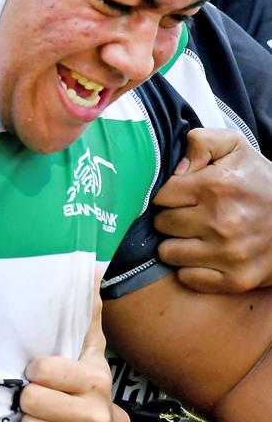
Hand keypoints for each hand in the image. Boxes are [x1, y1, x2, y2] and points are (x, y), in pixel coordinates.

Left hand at [19, 277, 130, 421]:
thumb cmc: (87, 392)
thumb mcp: (90, 353)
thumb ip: (87, 314)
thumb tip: (90, 269)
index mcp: (95, 381)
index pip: (42, 369)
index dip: (33, 371)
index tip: (37, 373)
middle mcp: (96, 416)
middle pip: (31, 401)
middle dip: (27, 402)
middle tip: (35, 401)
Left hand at [154, 127, 271, 292]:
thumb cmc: (261, 180)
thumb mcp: (235, 146)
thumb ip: (200, 142)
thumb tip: (175, 168)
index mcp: (216, 186)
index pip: (160, 194)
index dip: (165, 193)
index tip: (176, 195)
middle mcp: (220, 221)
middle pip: (161, 223)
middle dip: (169, 217)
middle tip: (187, 214)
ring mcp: (228, 254)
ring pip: (168, 253)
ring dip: (175, 243)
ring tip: (192, 234)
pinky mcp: (236, 279)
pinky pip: (188, 278)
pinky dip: (190, 268)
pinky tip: (203, 254)